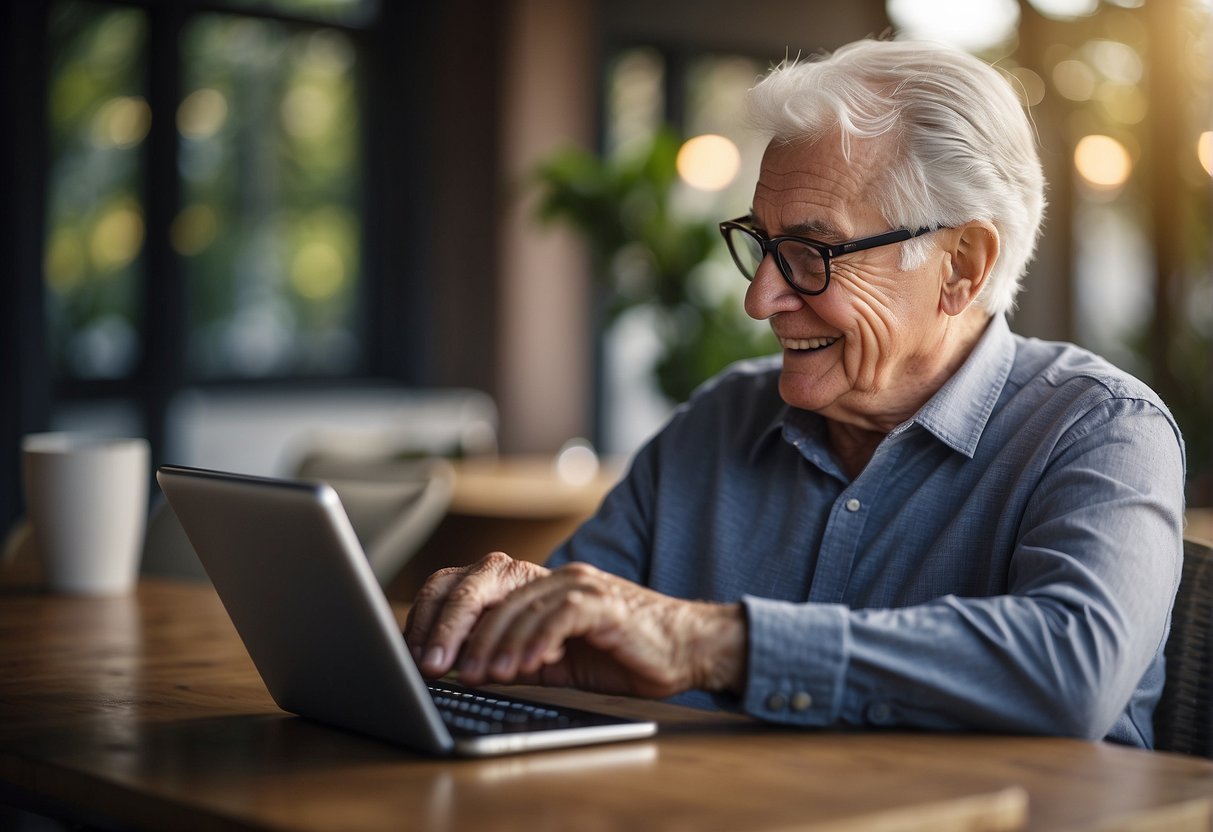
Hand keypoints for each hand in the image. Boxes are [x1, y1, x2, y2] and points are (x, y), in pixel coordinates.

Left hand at [405, 552, 745, 698]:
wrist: (687, 647)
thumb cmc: (621, 654)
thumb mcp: (554, 658)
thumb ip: (513, 654)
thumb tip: (462, 667)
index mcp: (533, 584)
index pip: (468, 582)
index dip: (435, 613)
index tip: (414, 654)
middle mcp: (552, 575)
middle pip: (483, 581)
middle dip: (450, 624)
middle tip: (431, 665)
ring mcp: (579, 584)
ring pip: (517, 603)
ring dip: (490, 643)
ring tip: (475, 677)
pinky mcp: (605, 603)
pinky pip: (560, 615)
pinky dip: (536, 640)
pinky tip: (522, 669)